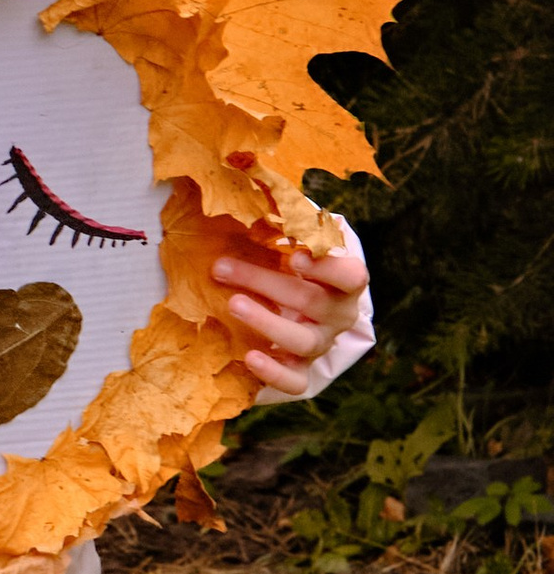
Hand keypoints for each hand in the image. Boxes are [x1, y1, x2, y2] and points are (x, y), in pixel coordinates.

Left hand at [216, 234, 367, 399]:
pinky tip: (249, 358)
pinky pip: (295, 381)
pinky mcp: (302, 372)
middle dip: (264, 282)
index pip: (351, 277)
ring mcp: (320, 345)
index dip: (327, 267)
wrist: (297, 314)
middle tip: (222, 267)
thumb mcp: (293, 246)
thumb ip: (287, 226)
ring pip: (303, 340)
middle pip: (310, 301)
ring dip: (267, 323)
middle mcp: (337, 316)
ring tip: (233, 304)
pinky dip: (274, 373)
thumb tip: (258, 192)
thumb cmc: (291, 270)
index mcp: (342, 284)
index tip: (294, 255)